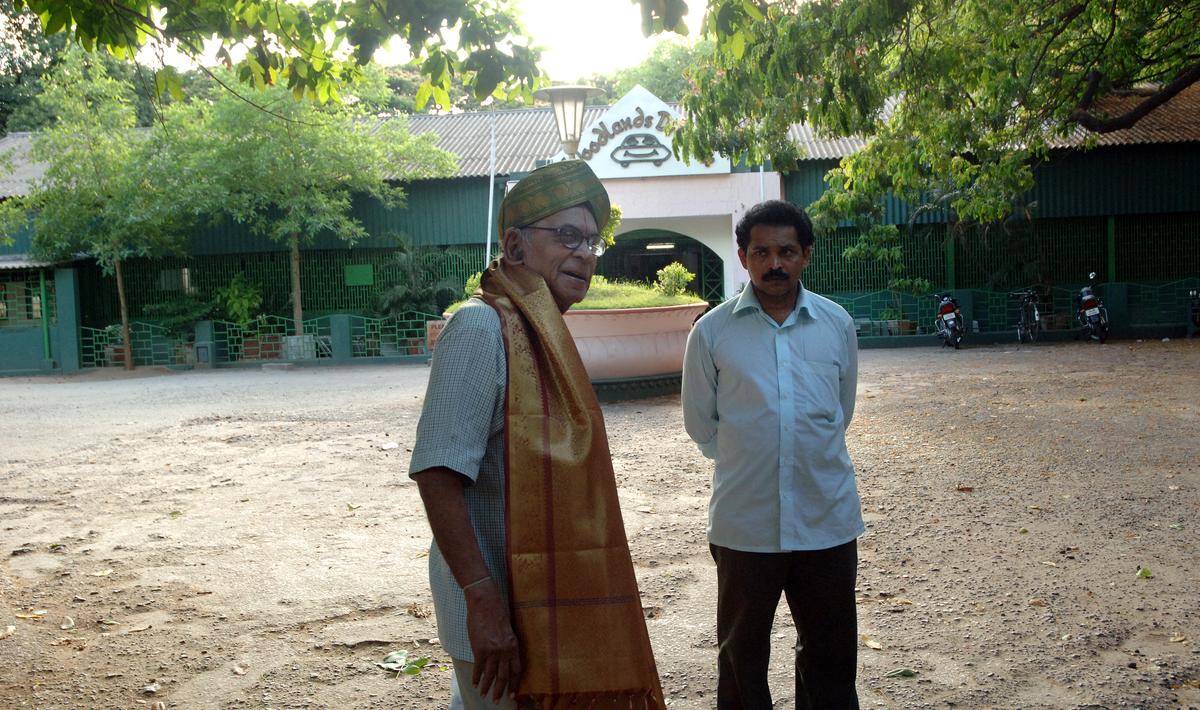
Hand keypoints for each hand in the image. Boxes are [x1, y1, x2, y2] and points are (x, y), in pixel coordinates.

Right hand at [464, 580, 521, 702]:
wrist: (485, 604)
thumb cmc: (496, 614)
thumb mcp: (507, 631)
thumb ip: (507, 645)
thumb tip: (503, 659)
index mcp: (514, 646)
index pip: (516, 670)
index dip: (514, 683)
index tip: (512, 694)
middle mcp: (505, 651)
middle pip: (504, 676)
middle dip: (500, 690)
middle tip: (497, 701)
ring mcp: (492, 651)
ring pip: (490, 675)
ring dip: (486, 686)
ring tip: (483, 694)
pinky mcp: (480, 649)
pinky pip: (478, 668)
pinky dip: (476, 677)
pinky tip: (474, 683)